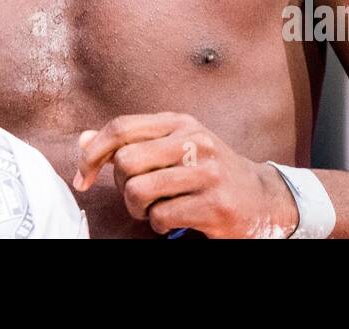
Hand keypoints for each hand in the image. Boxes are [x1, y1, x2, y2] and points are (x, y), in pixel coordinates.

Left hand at [71, 112, 298, 237]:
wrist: (264, 198)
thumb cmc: (209, 172)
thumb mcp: (173, 147)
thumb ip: (131, 142)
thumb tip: (84, 140)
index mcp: (180, 122)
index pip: (121, 127)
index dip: (93, 153)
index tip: (84, 176)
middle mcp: (193, 141)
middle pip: (125, 161)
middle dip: (121, 187)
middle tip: (137, 197)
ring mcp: (207, 173)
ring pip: (139, 191)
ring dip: (138, 209)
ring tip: (154, 210)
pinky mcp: (215, 205)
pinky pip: (161, 217)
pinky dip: (159, 225)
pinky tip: (175, 220)